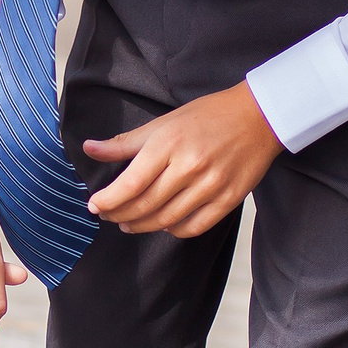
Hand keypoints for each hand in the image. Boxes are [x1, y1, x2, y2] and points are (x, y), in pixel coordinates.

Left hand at [84, 83, 280, 237]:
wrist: (258, 116)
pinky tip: (162, 225)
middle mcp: (190, 166)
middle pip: (145, 205)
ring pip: (167, 219)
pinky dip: (173, 230)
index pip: (131, 183)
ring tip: (127, 223)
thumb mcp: (163, 123)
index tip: (95, 205)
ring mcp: (211, 185)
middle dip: (120, 214)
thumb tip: (89, 148)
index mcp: (169, 144)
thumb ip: (125, 142)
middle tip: (107, 215)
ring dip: (142, 226)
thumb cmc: (206, 117)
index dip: (109, 200)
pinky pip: (194, 226)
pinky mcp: (229, 199)